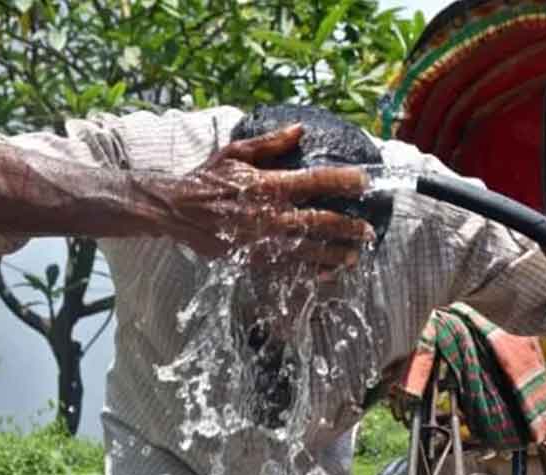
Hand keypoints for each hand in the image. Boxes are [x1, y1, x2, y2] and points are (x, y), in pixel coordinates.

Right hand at [150, 123, 373, 268]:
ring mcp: (262, 241)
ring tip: (354, 257)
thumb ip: (270, 143)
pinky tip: (326, 274)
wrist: (176, 210)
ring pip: (308, 251)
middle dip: (348, 227)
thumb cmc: (207, 178)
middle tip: (368, 231)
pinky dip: (309, 272)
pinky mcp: (253, 259)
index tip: (365, 182)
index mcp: (268, 185)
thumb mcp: (236, 152)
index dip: (343, 182)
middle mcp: (269, 215)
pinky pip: (287, 269)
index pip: (315, 182)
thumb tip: (301, 129)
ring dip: (334, 255)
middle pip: (319, 222)